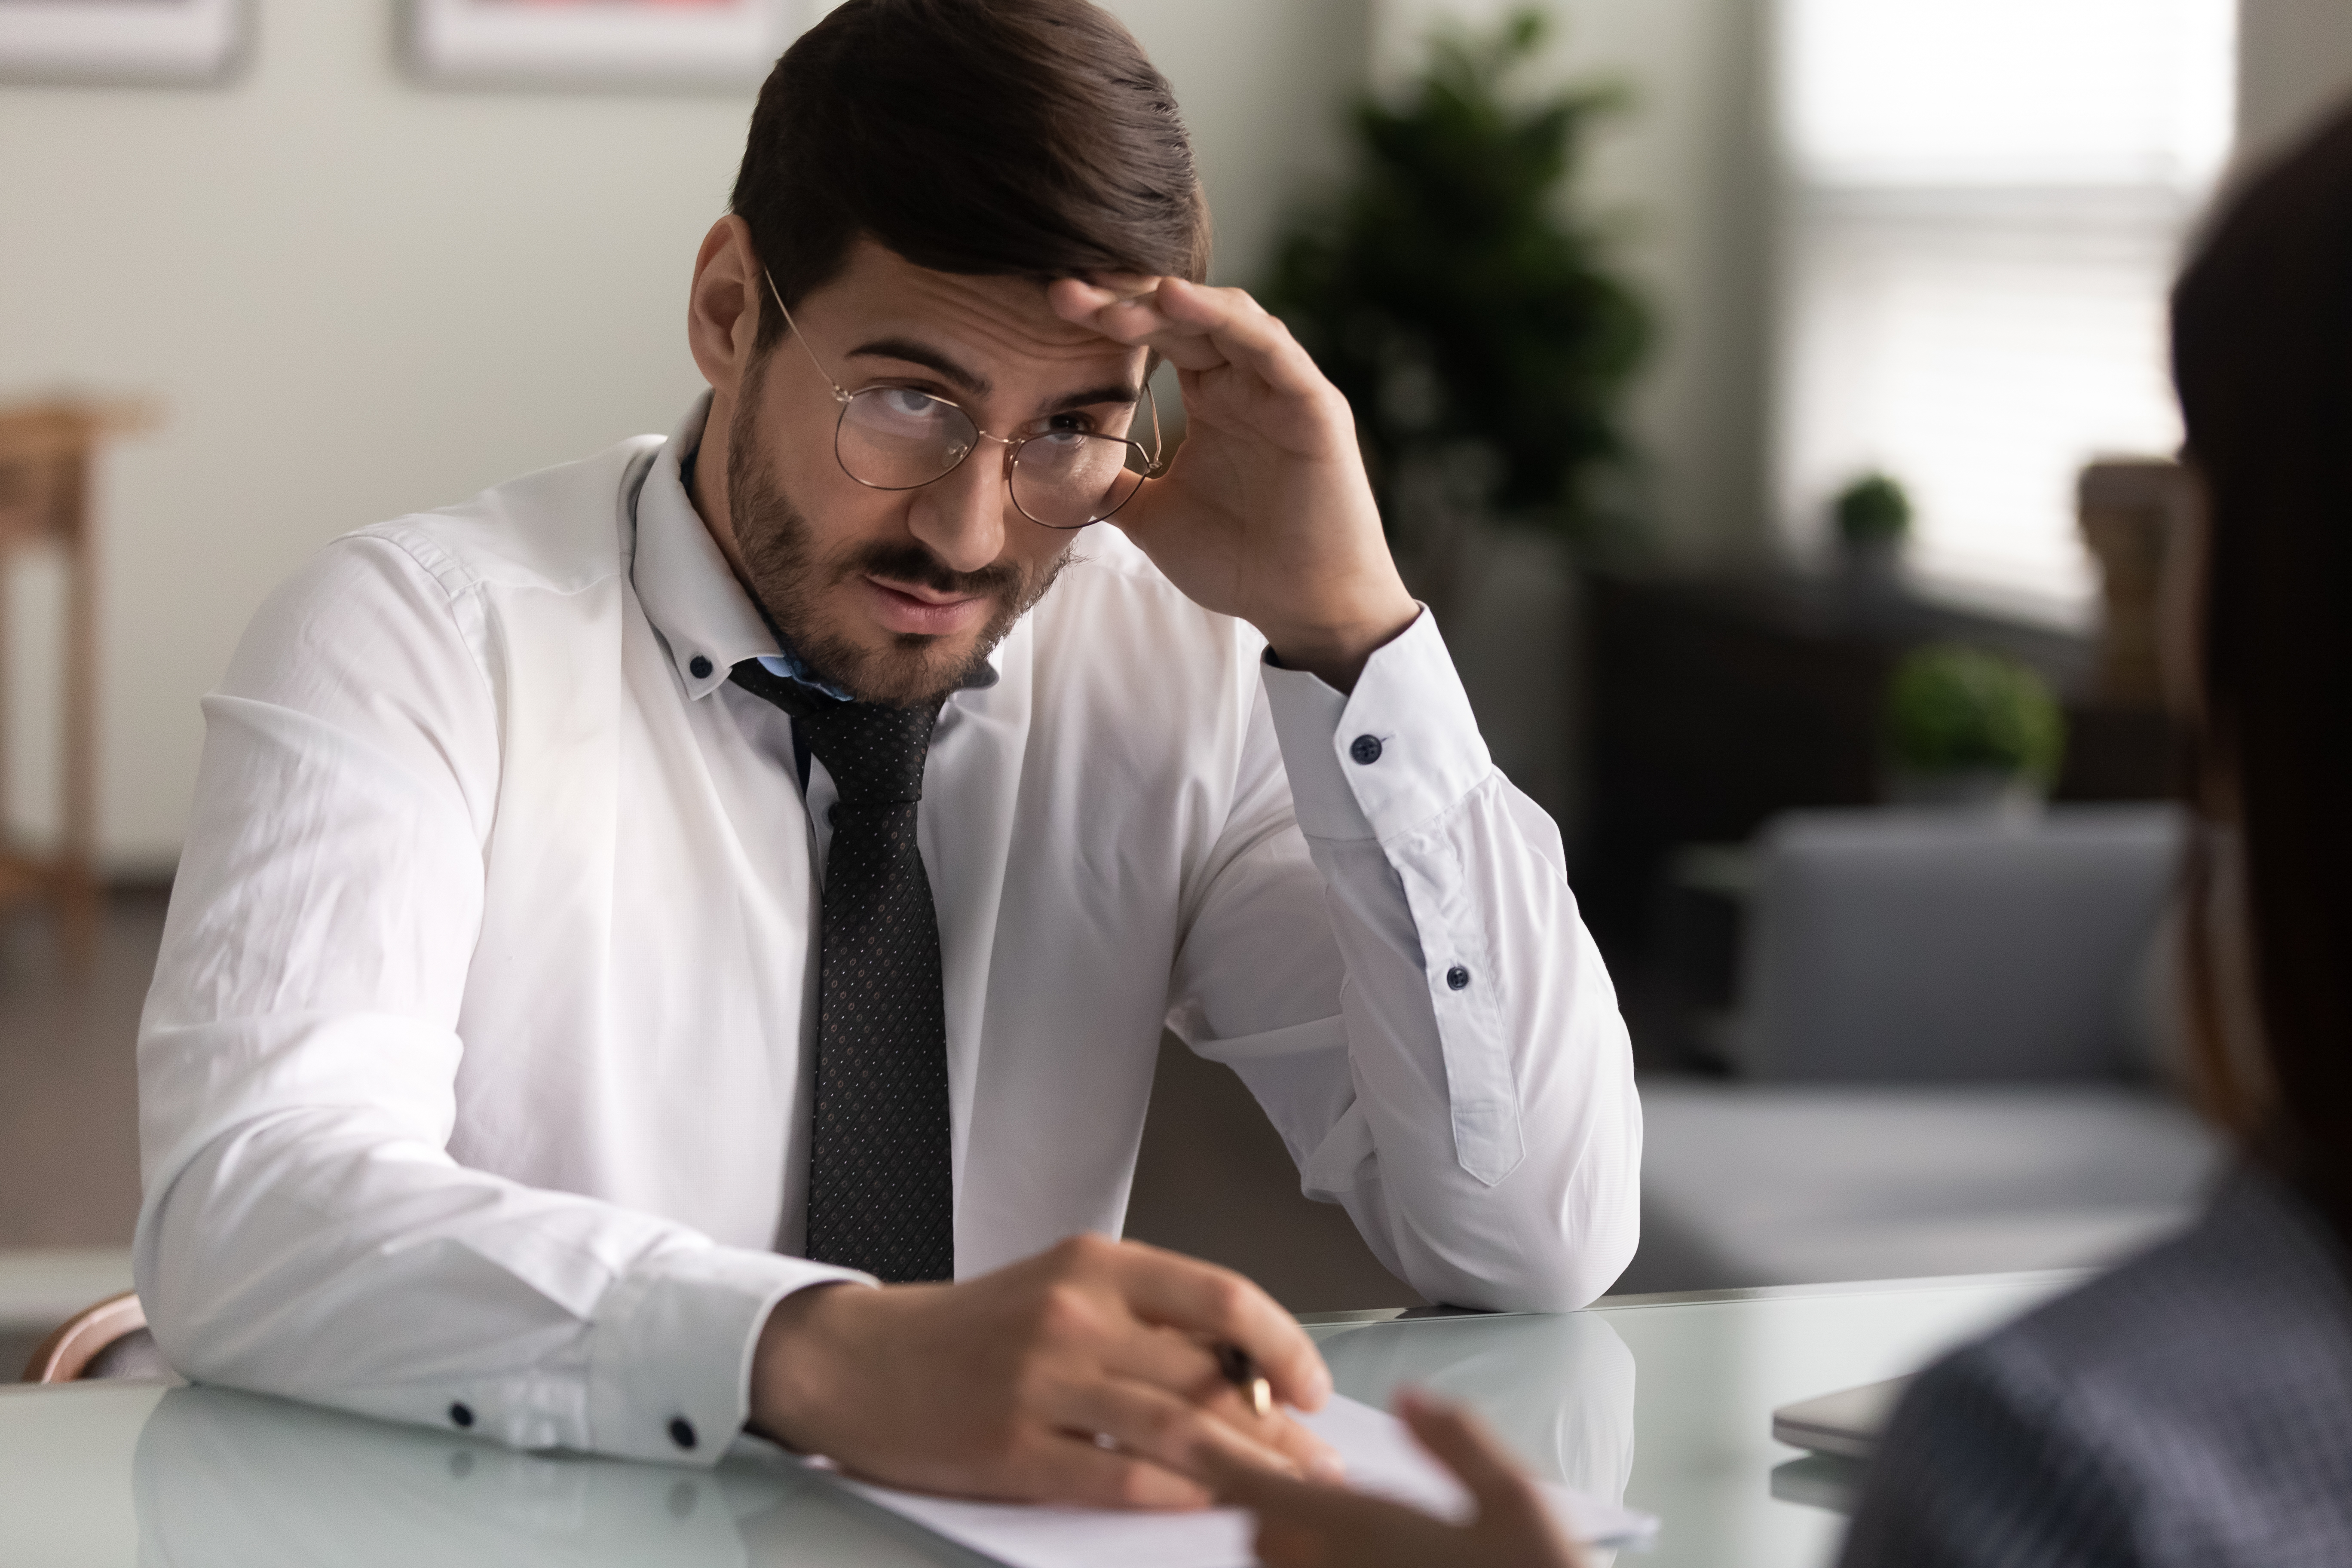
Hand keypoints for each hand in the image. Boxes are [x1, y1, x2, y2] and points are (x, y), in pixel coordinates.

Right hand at [748, 1234, 1338, 1508]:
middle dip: (1279, 1426)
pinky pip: (1118, 1478)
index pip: (1220, 1297)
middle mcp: (1073, 1315)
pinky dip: (1175, 1496)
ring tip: (1292, 1492)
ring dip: (1249, 1467)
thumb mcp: (1062, 1289)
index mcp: (1094, 1265)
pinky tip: (1209, 1506)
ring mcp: (1042, 1383)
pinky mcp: (1011, 1448)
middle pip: (1208, 1375)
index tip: (1312, 1384)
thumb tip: (1243, 1369)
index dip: (1283, 1343)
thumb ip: (1144, 1318)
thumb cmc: (972, 1330)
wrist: (860, 1361)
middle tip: (1320, 1460)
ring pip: (1176, 1428)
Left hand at [1047, 275, 1418, 691]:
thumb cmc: (1242, 564)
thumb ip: (1112, 485)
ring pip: (1226, 317)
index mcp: (1213, 398)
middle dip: (1123, 300)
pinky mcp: (1312, 403)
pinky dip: (1224, 318)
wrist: (1305, 609)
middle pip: (1183, 316)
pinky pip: (1269, 345)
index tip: (1053, 308)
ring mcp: (1282, 387)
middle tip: (1064, 293)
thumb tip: (1054, 467)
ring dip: (1167, 303)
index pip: (1157, 335)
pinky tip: (1176, 299)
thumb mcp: (1153, 518)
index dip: (1106, 318)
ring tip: (1112, 301)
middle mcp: (1247, 381)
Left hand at [1207, 1390, 1585, 1567]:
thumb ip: (1459, 1442)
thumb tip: (1412, 1400)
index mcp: (1366, 1530)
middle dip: (1259, 1504)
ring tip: (1316, 1519)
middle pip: (1259, 1537)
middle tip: (1279, 1475)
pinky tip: (1348, 1556)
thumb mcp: (1519, 1502)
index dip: (1221, 1460)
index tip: (1195, 1437)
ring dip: (1284, 1543)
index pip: (1261, 1489)